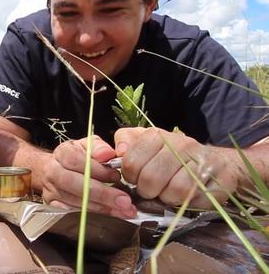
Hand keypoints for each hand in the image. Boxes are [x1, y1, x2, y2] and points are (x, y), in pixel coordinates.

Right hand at [41, 136, 136, 217]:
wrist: (53, 169)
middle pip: (73, 183)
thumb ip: (99, 147)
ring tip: (122, 211)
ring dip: (100, 208)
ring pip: (73, 201)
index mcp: (62, 153)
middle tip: (124, 201)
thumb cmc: (75, 157)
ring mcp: (50, 190)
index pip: (76, 160)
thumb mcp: (87, 146)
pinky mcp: (52, 206)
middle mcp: (52, 172)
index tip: (116, 175)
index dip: (97, 169)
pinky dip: (90, 216)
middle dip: (101, 194)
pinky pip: (70, 214)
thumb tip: (108, 154)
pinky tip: (108, 215)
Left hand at [114, 127, 238, 207]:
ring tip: (168, 194)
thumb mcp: (144, 141)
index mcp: (159, 136)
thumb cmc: (172, 155)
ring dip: (168, 199)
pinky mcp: (222, 180)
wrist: (216, 162)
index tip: (135, 179)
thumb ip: (126, 141)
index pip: (131, 162)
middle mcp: (183, 145)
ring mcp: (204, 162)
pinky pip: (197, 201)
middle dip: (147, 191)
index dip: (130, 177)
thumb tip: (119, 151)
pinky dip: (188, 204)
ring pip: (175, 191)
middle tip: (152, 191)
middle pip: (151, 179)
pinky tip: (187, 197)